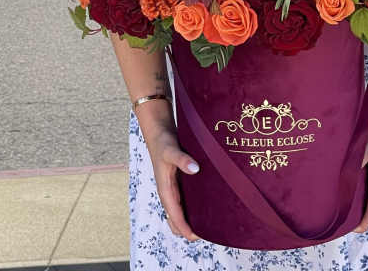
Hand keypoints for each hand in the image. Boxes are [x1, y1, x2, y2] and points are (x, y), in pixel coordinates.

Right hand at [136, 101, 200, 240]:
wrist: (159, 129)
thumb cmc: (163, 140)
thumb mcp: (171, 149)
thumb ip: (182, 159)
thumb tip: (195, 169)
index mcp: (165, 188)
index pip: (174, 215)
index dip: (184, 227)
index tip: (197, 237)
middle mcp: (169, 190)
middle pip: (176, 217)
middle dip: (188, 228)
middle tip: (207, 234)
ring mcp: (173, 185)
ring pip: (180, 209)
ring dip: (190, 218)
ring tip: (208, 224)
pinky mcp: (178, 179)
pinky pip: (184, 198)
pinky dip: (192, 206)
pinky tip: (205, 204)